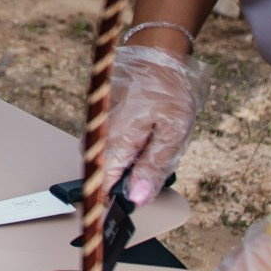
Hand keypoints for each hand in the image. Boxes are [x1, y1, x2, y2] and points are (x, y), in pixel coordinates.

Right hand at [106, 43, 207, 206]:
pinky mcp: (101, 119)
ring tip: (153, 146)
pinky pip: (109, 144)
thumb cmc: (167, 89)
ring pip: (108, 159)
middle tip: (152, 171)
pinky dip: (126, 148)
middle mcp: (99, 135)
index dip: (111, 204)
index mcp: (116, 142)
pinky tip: (146, 136)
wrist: (156, 52)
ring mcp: (98, 126)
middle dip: (126, 181)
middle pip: (106, 174)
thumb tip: (137, 198)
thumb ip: (153, 167)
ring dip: (127, 163)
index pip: (103, 185)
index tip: (117, 217)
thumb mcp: (172, 132)